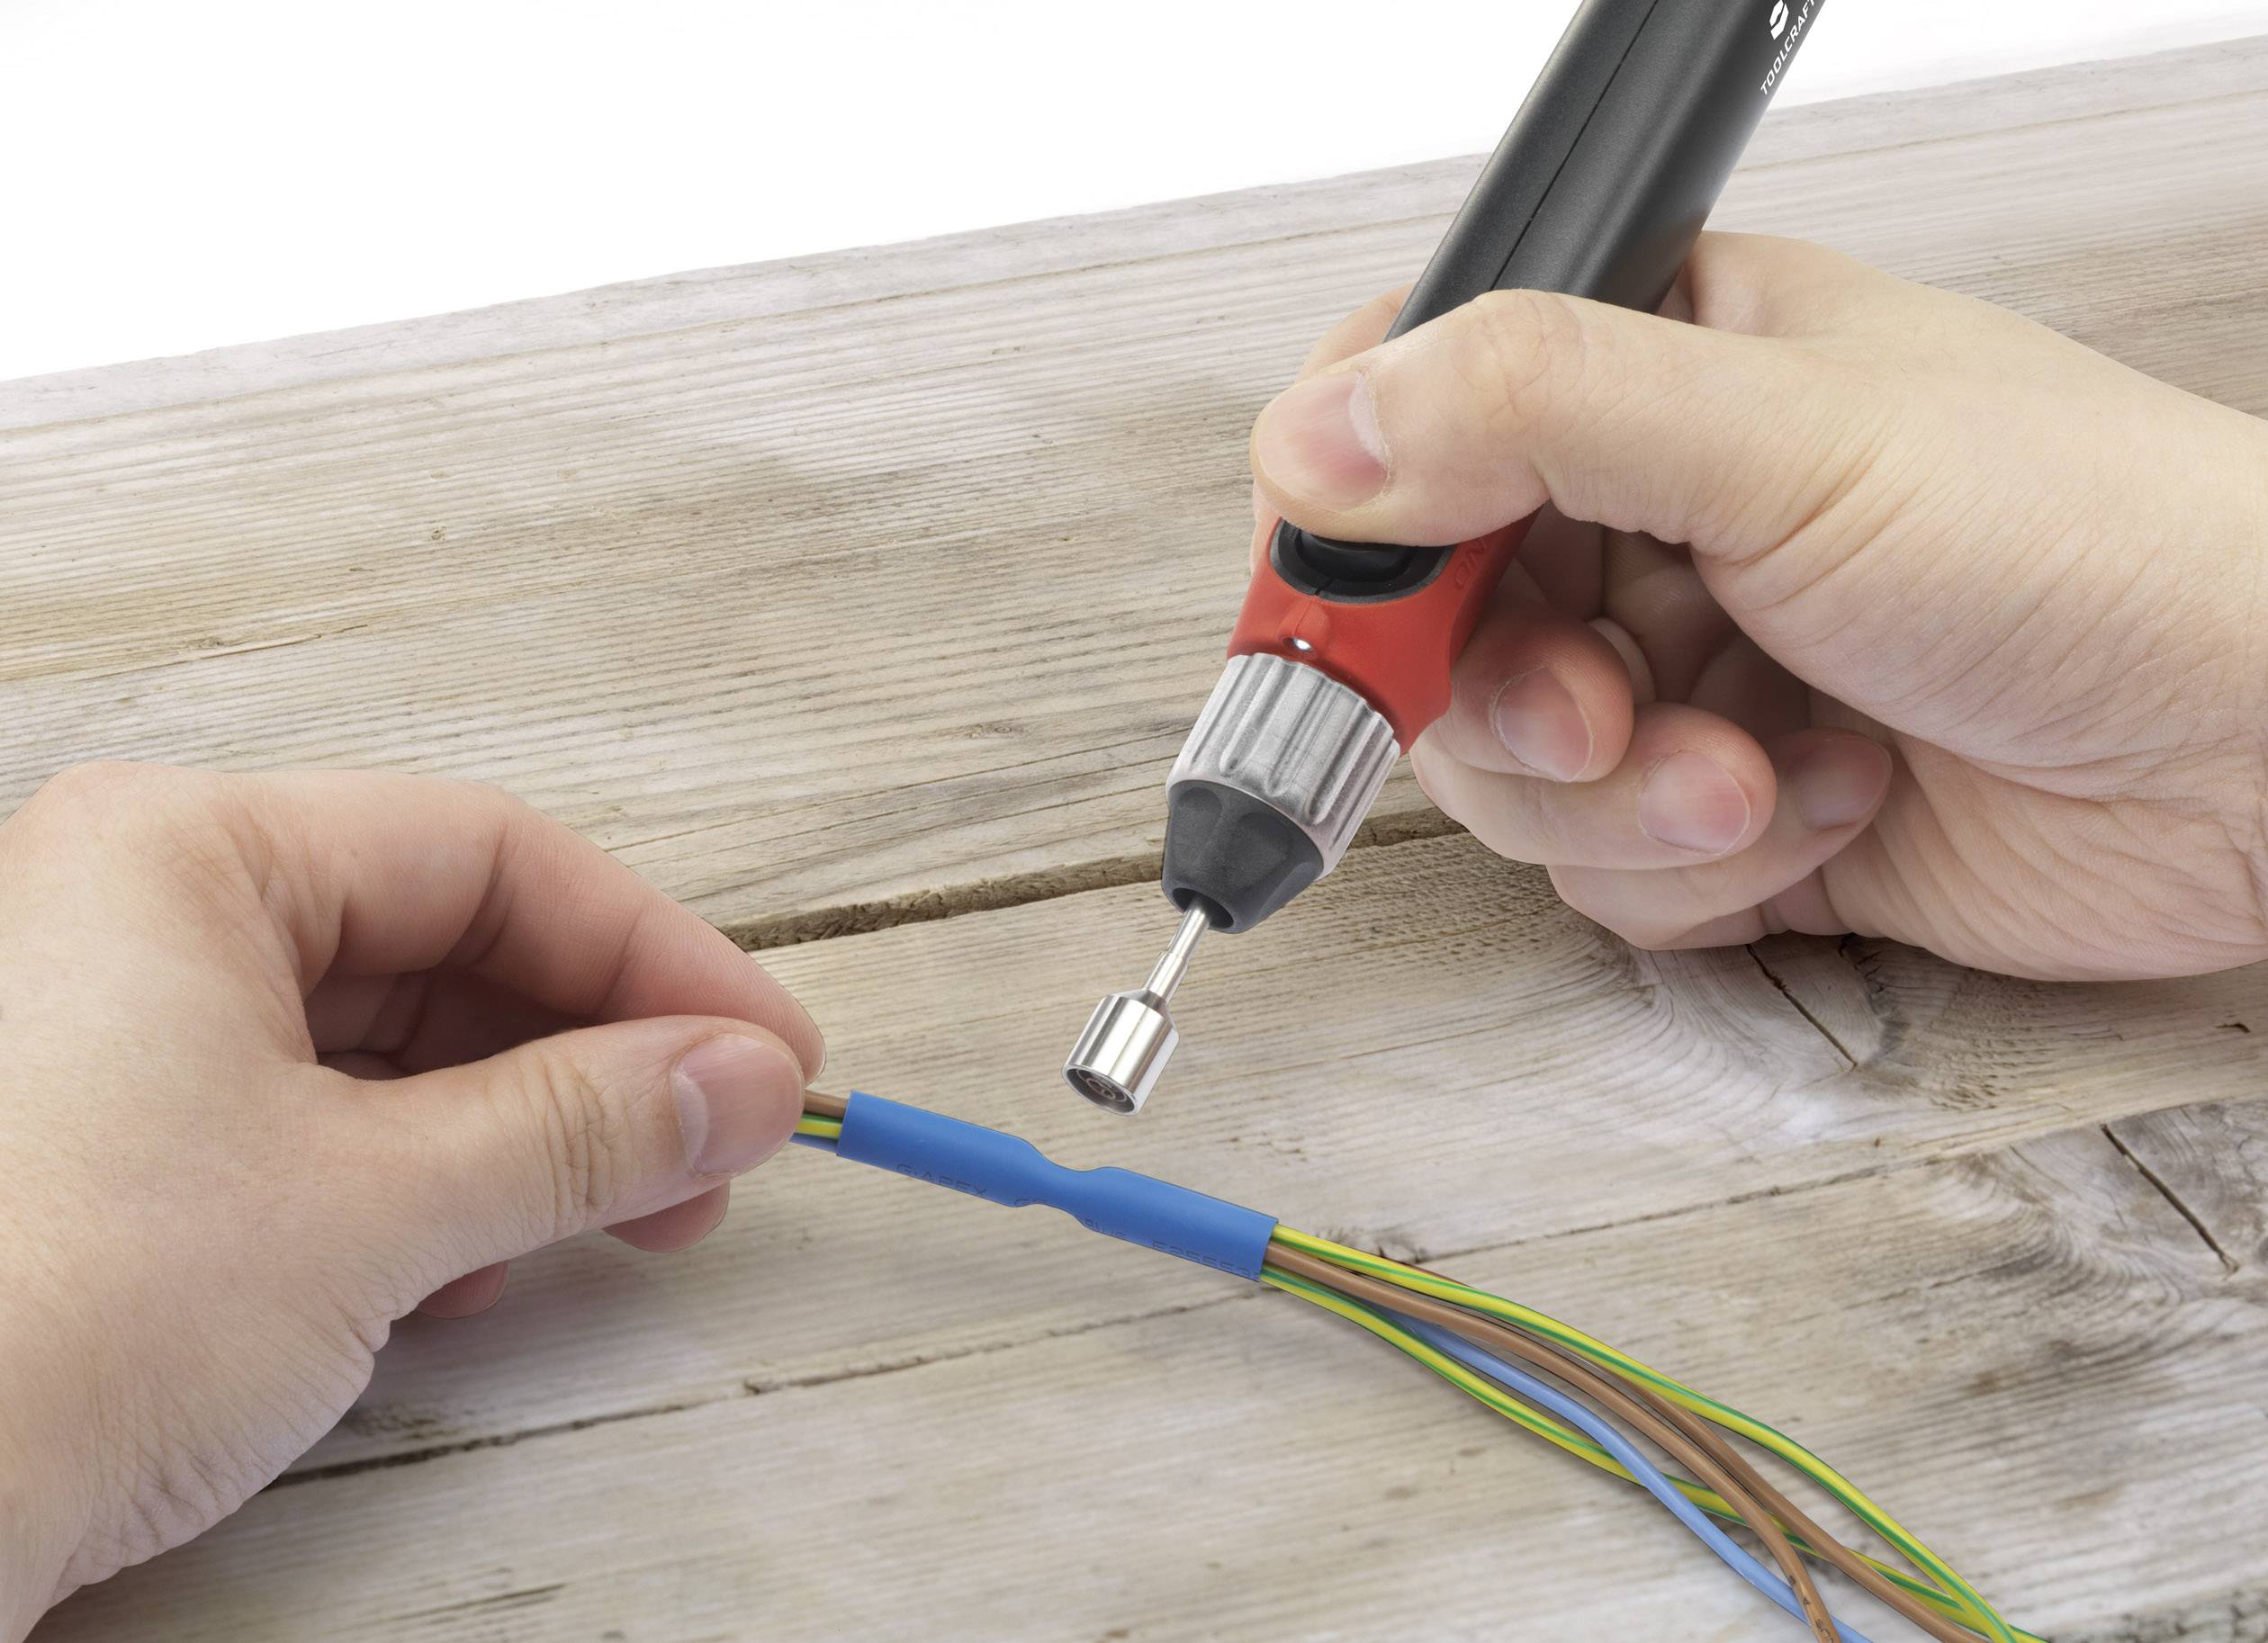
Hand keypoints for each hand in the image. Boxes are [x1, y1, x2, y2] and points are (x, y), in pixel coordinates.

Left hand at [0, 766, 822, 1636]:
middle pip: (442, 947)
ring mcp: (108, 1034)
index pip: (490, 855)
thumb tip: (747, 1080)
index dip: (661, 957)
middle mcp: (137, 914)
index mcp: (185, 855)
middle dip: (598, 1060)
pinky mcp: (101, 1153)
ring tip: (611, 1225)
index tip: (772, 1057)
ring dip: (519, 1137)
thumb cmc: (49, 1320)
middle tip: (713, 1155)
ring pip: (383, 1047)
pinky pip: (308, 1125)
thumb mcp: (373, 1205)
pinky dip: (416, 1191)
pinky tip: (466, 1273)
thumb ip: (584, 1125)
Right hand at [1249, 233, 2267, 979]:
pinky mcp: (1732, 816)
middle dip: (1517, 702)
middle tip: (1602, 711)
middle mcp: (1658, 522)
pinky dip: (1704, 869)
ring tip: (1759, 772)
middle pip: (1441, 632)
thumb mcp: (1791, 436)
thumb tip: (1316, 435)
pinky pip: (1606, 873)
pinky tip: (1834, 808)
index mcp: (1658, 369)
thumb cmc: (2102, 543)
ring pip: (1512, 775)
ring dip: (1626, 801)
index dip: (1359, 522)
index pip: (1414, 419)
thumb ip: (1533, 409)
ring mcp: (1691, 674)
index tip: (1366, 603)